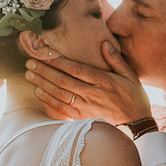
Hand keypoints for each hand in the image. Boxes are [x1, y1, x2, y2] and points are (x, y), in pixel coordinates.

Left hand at [25, 41, 151, 124]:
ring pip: (59, 94)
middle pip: (63, 80)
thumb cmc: (133, 96)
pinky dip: (48, 100)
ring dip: (43, 83)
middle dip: (45, 70)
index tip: (46, 53)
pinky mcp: (82, 116)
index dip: (60, 61)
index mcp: (103, 81)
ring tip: (30, 74)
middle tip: (30, 62)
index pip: (76, 69)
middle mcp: (92, 93)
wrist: (136, 122)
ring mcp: (86, 106)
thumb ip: (115, 59)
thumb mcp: (130, 75)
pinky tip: (38, 91)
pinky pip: (61, 108)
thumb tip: (104, 43)